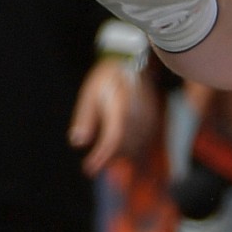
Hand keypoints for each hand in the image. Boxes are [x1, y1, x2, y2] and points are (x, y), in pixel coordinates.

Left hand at [70, 56, 160, 174]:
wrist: (133, 61)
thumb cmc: (108, 77)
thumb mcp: (90, 93)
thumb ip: (85, 118)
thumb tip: (77, 142)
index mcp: (121, 108)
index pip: (113, 140)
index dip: (101, 158)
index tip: (88, 169)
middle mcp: (139, 116)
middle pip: (125, 148)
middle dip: (109, 158)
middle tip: (93, 164)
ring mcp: (149, 120)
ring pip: (136, 148)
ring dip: (121, 156)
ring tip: (105, 158)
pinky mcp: (154, 121)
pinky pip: (145, 143)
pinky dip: (133, 151)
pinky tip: (124, 152)